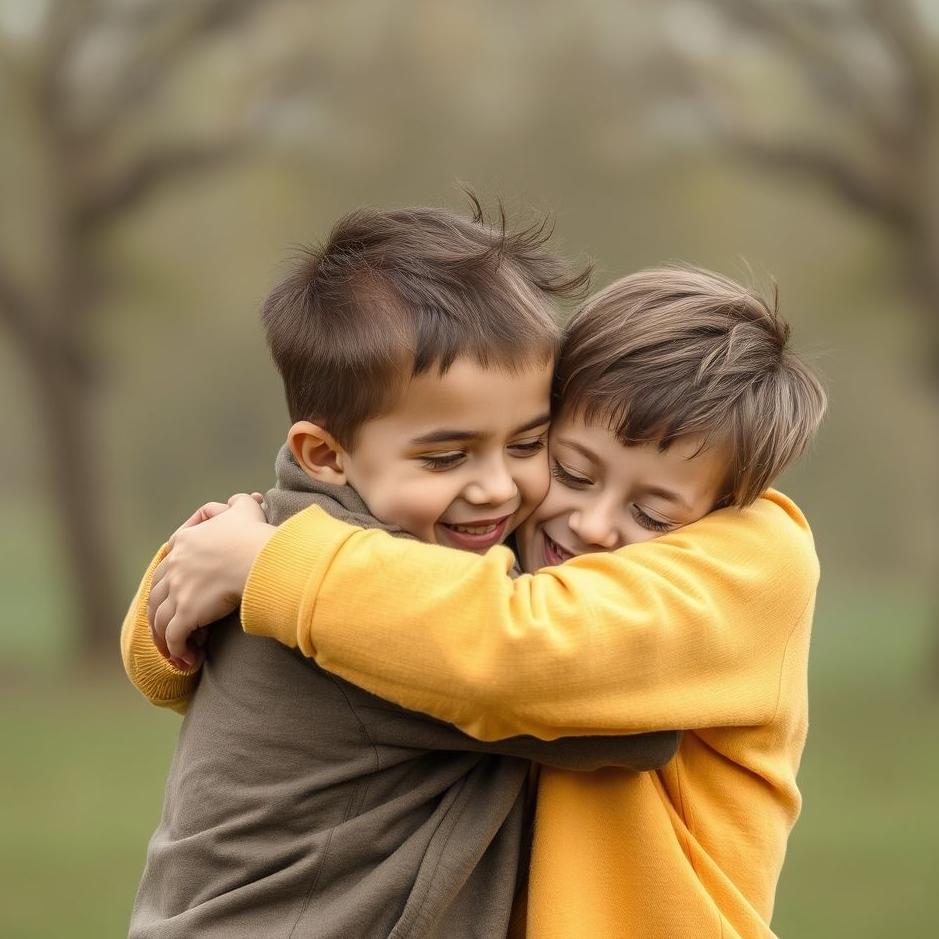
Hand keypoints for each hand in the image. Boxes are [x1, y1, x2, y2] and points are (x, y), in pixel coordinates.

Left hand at [148, 493, 275, 666]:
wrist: (262, 558)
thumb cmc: (255, 534)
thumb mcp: (245, 508)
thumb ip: (237, 503)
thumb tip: (239, 498)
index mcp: (184, 542)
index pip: (166, 565)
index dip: (169, 583)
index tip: (180, 598)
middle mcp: (175, 566)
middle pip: (156, 595)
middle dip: (161, 614)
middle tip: (174, 629)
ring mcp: (179, 590)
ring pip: (160, 619)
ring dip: (166, 638)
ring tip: (179, 651)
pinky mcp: (188, 613)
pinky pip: (174, 637)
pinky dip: (177, 651)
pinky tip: (188, 660)